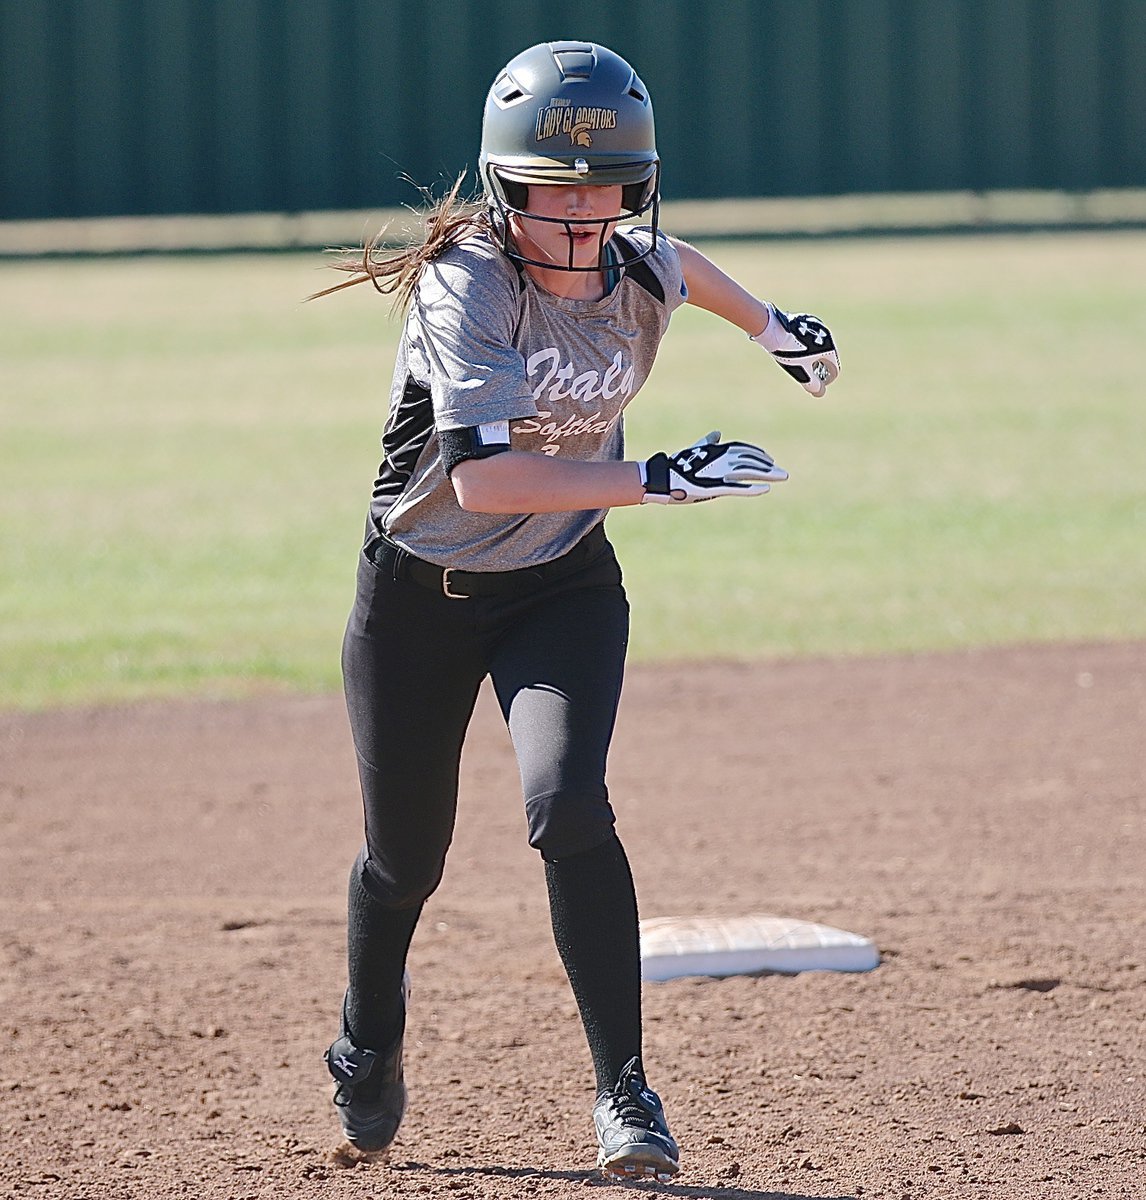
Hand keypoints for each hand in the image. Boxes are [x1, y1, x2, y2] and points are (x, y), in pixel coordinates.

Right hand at [641, 431, 787, 504]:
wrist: (659, 477)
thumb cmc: (674, 465)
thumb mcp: (693, 451)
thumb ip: (707, 444)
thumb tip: (716, 433)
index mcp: (715, 451)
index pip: (742, 450)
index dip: (757, 454)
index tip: (769, 460)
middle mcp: (719, 459)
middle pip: (749, 460)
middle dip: (767, 466)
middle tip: (782, 473)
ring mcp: (716, 473)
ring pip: (747, 472)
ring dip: (766, 474)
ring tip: (781, 477)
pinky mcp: (713, 487)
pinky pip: (737, 487)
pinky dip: (752, 488)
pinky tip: (766, 489)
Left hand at [751, 303, 839, 396]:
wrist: (775, 330)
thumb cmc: (790, 353)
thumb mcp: (802, 372)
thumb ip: (813, 384)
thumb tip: (820, 392)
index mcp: (829, 349)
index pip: (834, 369)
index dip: (828, 379)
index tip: (818, 383)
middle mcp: (827, 335)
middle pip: (827, 356)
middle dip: (820, 366)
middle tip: (809, 373)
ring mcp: (817, 325)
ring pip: (818, 344)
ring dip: (813, 353)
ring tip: (801, 360)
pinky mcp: (806, 319)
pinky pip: (810, 335)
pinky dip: (806, 343)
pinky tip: (794, 346)